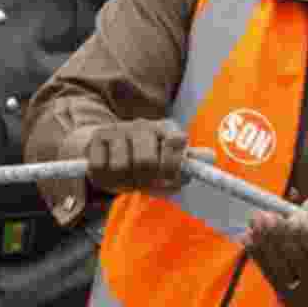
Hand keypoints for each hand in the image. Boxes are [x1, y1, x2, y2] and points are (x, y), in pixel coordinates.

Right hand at [84, 119, 213, 192]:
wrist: (106, 144)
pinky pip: (100, 168)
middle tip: (143, 183)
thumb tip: (210, 157)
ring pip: (121, 167)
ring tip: (128, 179)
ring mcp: (119, 129)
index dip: (172, 166)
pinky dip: (106, 179)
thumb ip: (189, 164)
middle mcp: (144, 125)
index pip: (176, 142)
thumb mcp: (169, 160)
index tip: (169, 179)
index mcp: (167, 129)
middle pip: (145, 162)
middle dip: (144, 180)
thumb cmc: (145, 157)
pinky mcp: (96, 138)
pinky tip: (111, 175)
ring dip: (124, 182)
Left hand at [242, 201, 307, 306]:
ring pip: (281, 270)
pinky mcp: (287, 301)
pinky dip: (258, 255)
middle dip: (282, 236)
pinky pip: (270, 276)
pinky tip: (248, 238)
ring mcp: (305, 299)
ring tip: (256, 220)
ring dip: (266, 243)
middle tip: (269, 216)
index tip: (295, 218)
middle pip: (300, 263)